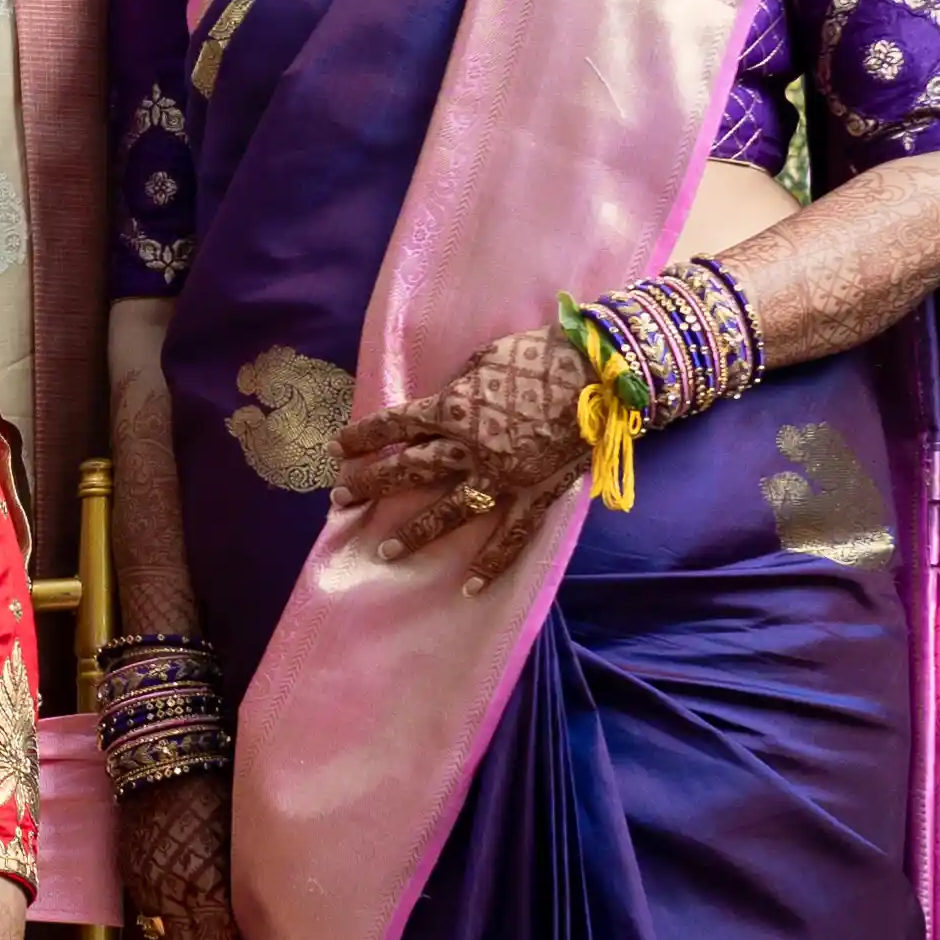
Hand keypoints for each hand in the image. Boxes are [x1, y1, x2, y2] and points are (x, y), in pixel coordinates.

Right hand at [118, 772, 248, 939]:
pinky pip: (152, 913)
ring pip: (168, 939)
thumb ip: (243, 884)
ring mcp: (147, 889)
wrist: (162, 758)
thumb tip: (255, 916)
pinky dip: (170, 921)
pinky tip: (185, 914)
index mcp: (206, 892)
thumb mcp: (239, 843)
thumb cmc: (216, 792)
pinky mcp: (131, 875)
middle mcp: (173, 899)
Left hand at [333, 324, 584, 583]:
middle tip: (340, 500)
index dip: (363, 437)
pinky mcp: (536, 495)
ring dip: (415, 534)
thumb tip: (444, 401)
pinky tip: (469, 586)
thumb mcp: (484, 358)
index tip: (338, 449)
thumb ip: (459, 385)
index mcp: (452, 408)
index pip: (394, 425)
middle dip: (370, 485)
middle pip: (408, 471)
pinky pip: (510, 535)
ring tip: (384, 553)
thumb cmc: (540, 354)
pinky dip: (492, 563)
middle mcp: (468, 447)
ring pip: (449, 512)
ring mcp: (502, 477)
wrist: (601, 372)